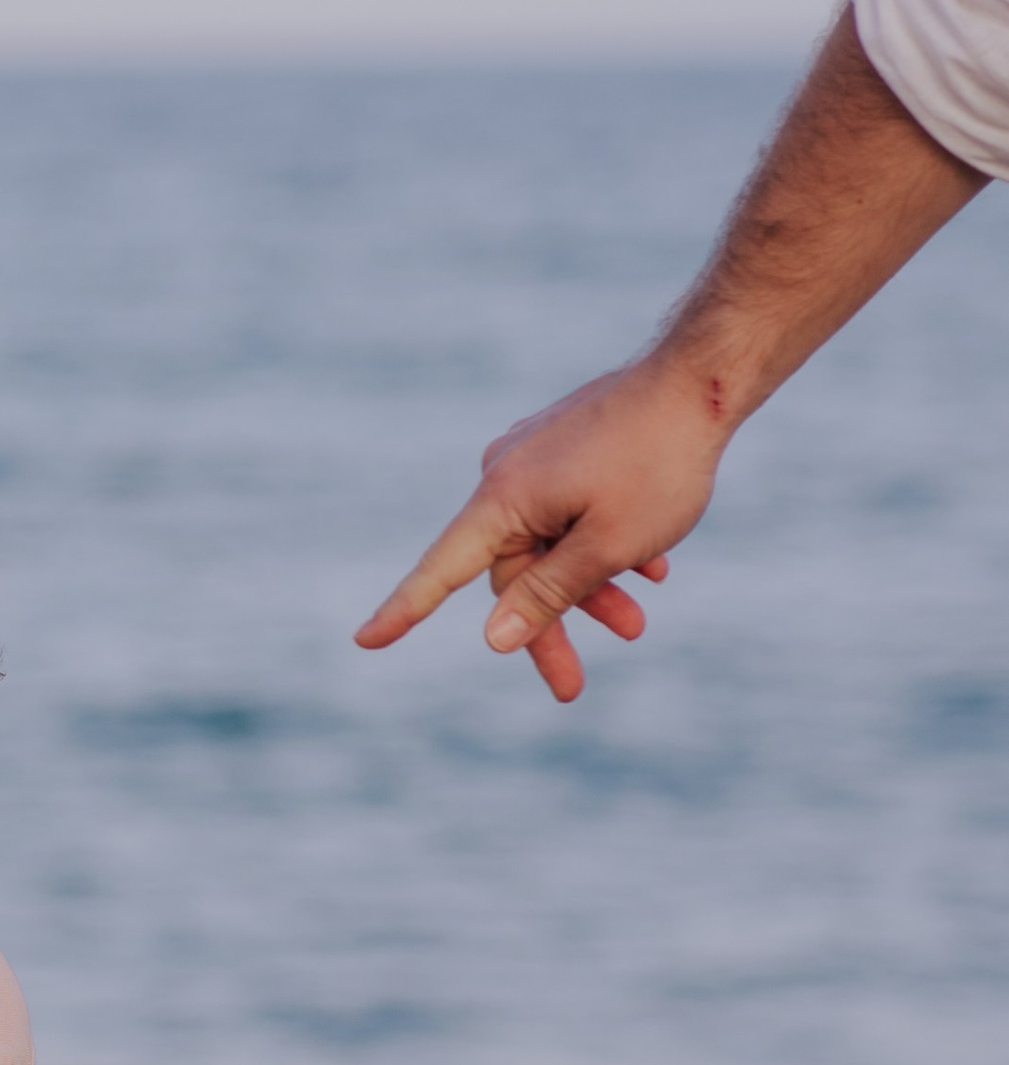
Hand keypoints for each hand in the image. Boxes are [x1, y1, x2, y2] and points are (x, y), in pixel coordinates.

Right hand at [354, 356, 716, 703]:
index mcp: (504, 499)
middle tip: (574, 686)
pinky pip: (567, 511)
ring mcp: (533, 456)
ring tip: (639, 618)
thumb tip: (493, 640)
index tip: (364, 642)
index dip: (403, 611)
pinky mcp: (564, 445)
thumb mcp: (607, 545)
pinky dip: (600, 542)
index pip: (441, 570)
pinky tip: (651, 564)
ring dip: (587, 584)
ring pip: (547, 542)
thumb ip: (547, 596)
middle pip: (511, 569)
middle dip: (551, 621)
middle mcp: (505, 473)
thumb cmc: (659, 463)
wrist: (701, 378)